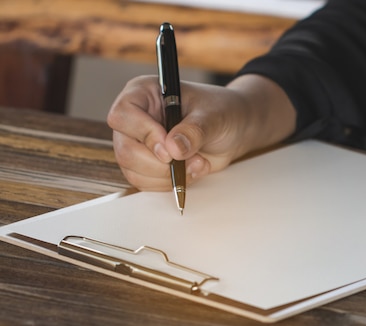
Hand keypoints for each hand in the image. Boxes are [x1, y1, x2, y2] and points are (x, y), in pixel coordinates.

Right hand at [107, 74, 295, 190]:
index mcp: (144, 93)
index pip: (123, 115)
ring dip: (168, 176)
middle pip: (125, 150)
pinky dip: (170, 183)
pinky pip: (146, 182)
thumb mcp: (213, 117)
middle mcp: (136, 118)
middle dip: (160, 164)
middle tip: (189, 159)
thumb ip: (194, 131)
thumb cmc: (222, 112)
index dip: (145, 134)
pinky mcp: (148, 163)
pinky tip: (191, 171)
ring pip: (133, 171)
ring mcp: (139, 143)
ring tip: (197, 163)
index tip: (170, 147)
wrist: (233, 129)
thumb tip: (173, 148)